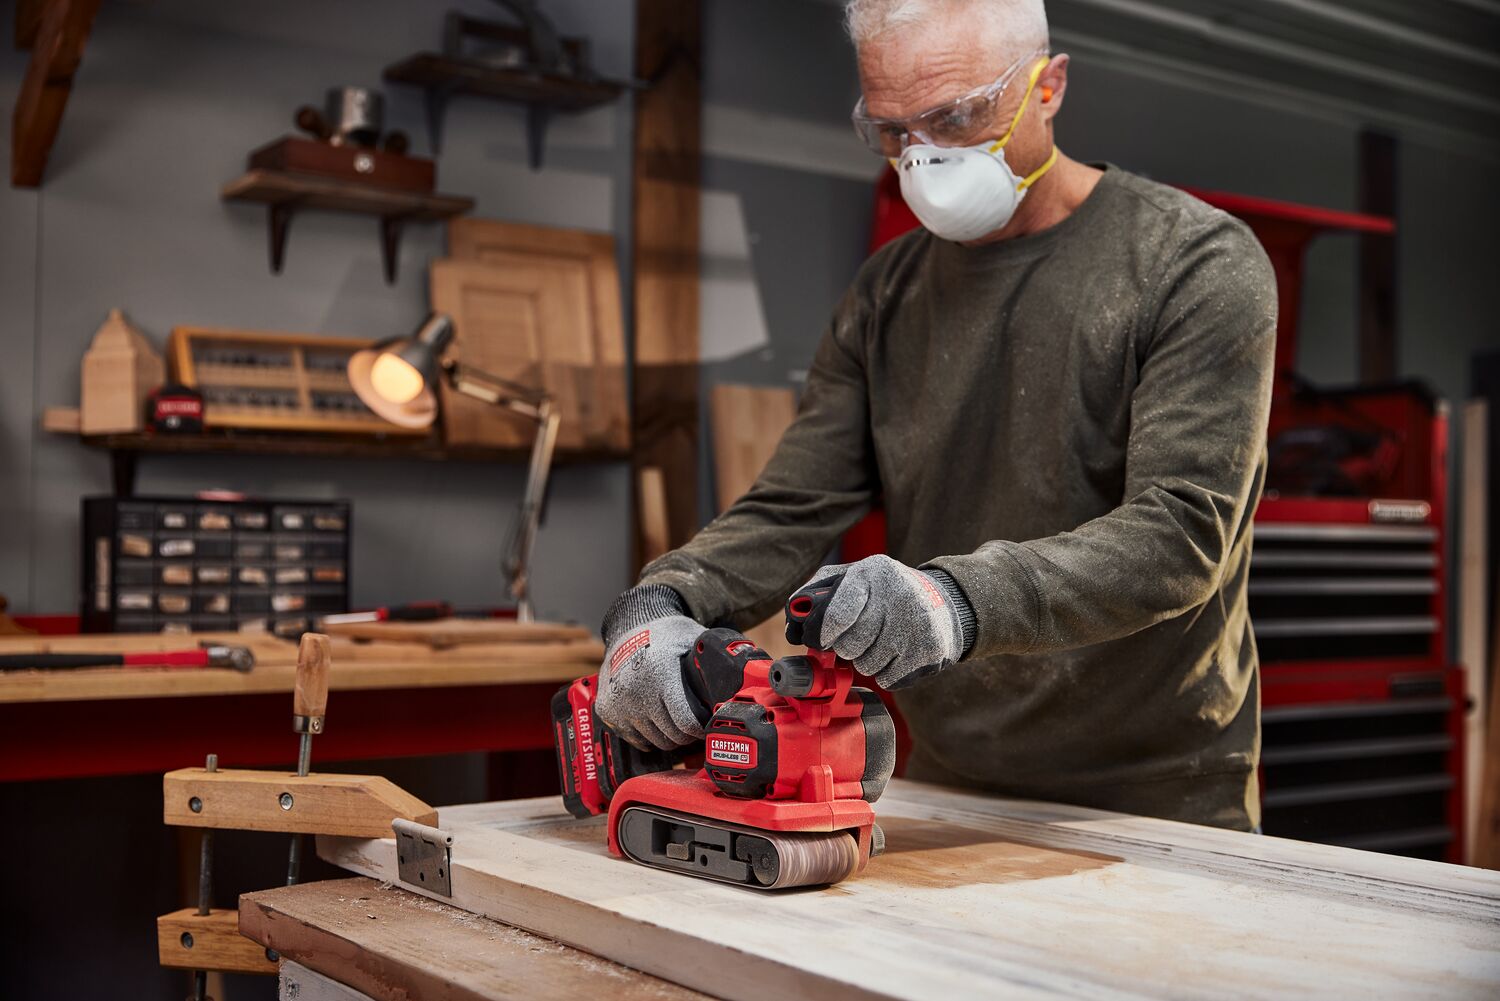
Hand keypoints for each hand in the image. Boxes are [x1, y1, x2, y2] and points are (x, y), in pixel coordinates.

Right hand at [596, 585, 706, 749]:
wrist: (629, 626)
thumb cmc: (667, 634)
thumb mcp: (694, 640)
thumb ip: (715, 660)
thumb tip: (748, 676)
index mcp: (661, 675)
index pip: (687, 724)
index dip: (703, 730)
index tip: (709, 726)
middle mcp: (636, 692)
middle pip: (673, 737)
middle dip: (689, 735)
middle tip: (696, 725)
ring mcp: (619, 704)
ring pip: (656, 742)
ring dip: (670, 737)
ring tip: (679, 723)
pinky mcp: (607, 711)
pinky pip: (637, 740)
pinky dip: (650, 735)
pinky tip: (658, 720)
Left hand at [805, 555, 972, 689]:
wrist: (944, 603)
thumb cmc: (885, 592)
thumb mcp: (856, 577)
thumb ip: (820, 594)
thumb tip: (793, 628)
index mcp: (872, 573)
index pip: (836, 615)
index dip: (823, 634)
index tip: (822, 639)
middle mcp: (896, 596)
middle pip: (849, 646)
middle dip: (847, 648)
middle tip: (858, 638)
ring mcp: (915, 624)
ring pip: (867, 666)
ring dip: (867, 661)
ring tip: (881, 642)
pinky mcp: (929, 650)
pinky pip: (888, 679)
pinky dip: (887, 673)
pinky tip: (898, 653)